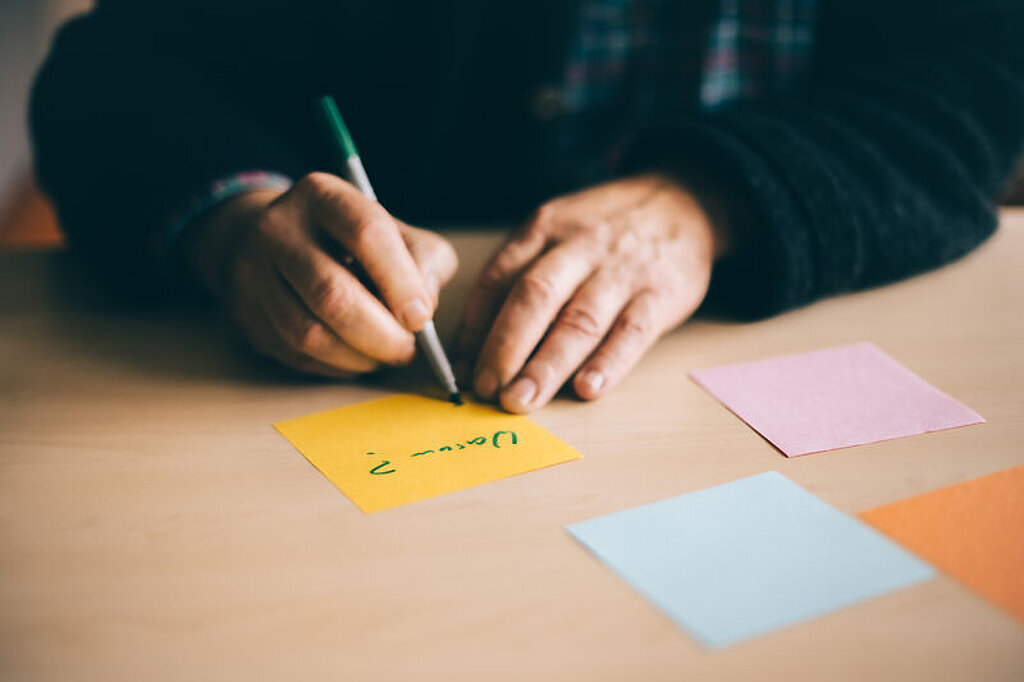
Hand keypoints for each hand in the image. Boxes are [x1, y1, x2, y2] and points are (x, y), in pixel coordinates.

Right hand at [185, 172, 457, 376]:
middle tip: (407, 349)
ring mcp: (253, 273)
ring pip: (309, 334)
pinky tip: (356, 358)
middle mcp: (278, 228)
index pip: (366, 234)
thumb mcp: (396, 232)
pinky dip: (336, 366)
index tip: (421, 317)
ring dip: (359, 357)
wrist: (276, 241)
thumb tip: (422, 309)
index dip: (400, 282)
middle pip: (331, 293)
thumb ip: (424, 260)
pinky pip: (296, 355)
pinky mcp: (247, 314)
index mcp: (322, 195)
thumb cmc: (352, 241)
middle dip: (380, 334)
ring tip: (385, 356)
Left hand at [455, 174, 727, 411]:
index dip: (475, 325)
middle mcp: (579, 247)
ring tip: (522, 400)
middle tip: (486, 390)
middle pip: (534, 298)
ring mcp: (621, 271)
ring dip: (546, 365)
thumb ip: (518, 275)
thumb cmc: (604, 229)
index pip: (498, 278)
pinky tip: (587, 389)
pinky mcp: (661, 294)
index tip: (459, 368)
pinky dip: (609, 362)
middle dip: (504, 348)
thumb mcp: (556, 229)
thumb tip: (472, 344)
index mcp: (544, 228)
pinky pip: (632, 331)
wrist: (682, 200)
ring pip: (579, 320)